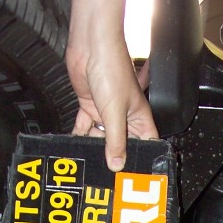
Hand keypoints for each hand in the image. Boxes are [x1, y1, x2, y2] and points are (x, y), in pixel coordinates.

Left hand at [67, 29, 157, 169]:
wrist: (91, 46)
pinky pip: (86, 127)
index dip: (142, 159)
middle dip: (115, 158)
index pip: (145, 144)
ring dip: (96, 148)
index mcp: (139, 118)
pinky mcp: (90, 106)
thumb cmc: (111, 68)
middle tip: (109, 176)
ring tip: (91, 164)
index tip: (135, 176)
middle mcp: (124, 117)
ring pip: (102, 138)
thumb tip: (117, 164)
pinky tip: (77, 147)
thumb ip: (115, 140)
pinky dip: (81, 136)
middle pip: (122, 144)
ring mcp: (106, 112)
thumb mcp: (114, 112)